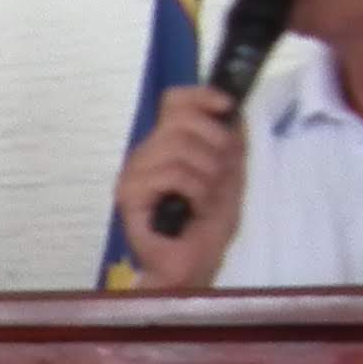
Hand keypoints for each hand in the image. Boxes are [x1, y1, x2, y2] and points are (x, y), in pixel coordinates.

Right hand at [110, 87, 248, 288]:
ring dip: (206, 174)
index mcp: (167, 146)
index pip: (174, 101)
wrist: (193, 267)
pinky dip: (195, 191)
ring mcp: (133, 173)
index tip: (228, 108)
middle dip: (214, 143)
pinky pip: (170, 174)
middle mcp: (146, 154)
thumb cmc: (206, 228)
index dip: (201, 96)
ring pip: (177, 146)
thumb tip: (233, 113)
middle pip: (179, 119)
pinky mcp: (129, 194)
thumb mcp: (231, 177)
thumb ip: (231, 143)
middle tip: (221, 173)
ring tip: (206, 198)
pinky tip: (194, 208)